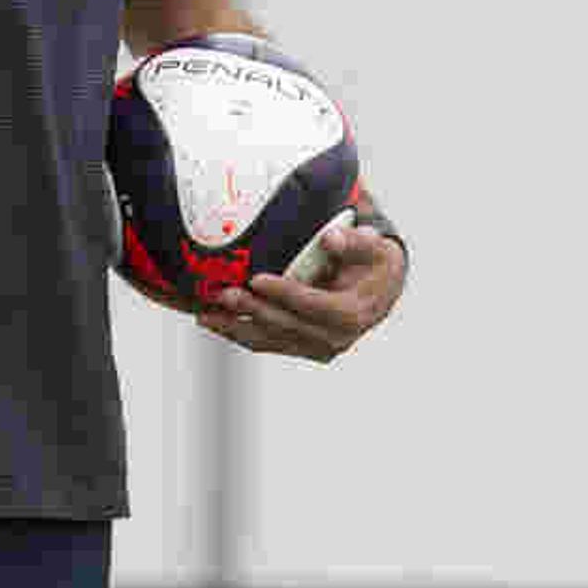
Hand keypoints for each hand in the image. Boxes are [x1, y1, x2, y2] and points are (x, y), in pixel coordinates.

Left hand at [199, 224, 406, 361]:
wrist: (381, 291)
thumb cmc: (374, 264)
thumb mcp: (374, 248)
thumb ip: (354, 242)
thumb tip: (330, 239)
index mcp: (352, 313)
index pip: (314, 305)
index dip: (285, 294)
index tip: (257, 279)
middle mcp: (335, 338)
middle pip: (287, 326)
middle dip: (253, 310)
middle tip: (224, 294)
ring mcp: (317, 347)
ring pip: (271, 340)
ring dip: (237, 328)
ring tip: (206, 314)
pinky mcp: (302, 348)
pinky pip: (267, 343)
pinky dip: (240, 333)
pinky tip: (215, 322)